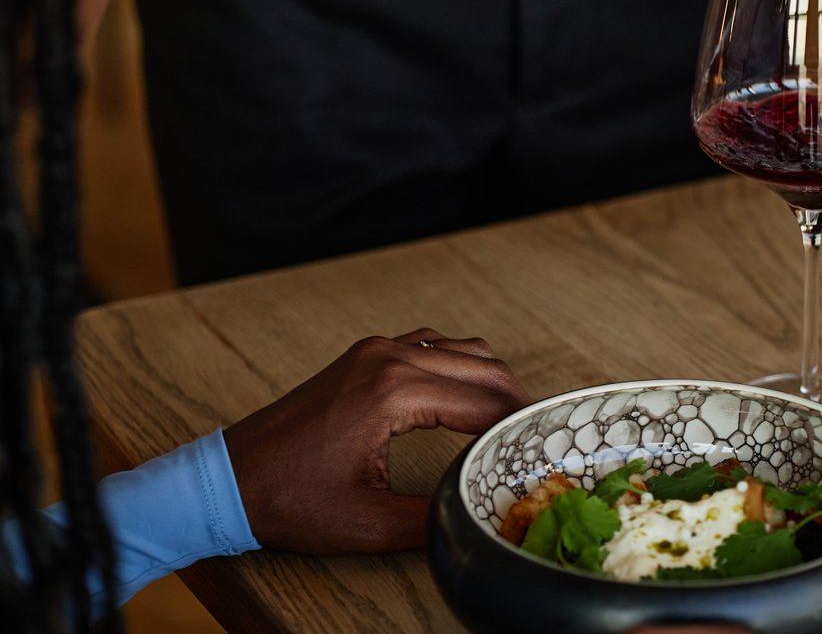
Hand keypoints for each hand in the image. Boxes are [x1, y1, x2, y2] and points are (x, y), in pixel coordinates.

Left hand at [223, 329, 528, 553]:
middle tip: (542, 436)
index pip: (483, 402)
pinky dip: (462, 368)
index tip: (548, 447)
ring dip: (493, 381)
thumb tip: (478, 519)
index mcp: (393, 391)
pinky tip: (470, 399)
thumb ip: (431, 518)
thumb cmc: (287, 499)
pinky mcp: (366, 355)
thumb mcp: (365, 523)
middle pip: (483, 369)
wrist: (226, 480)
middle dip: (517, 402)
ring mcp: (376, 350)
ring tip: (513, 421)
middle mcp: (390, 357)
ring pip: (463, 350)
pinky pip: (433, 347)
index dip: (521, 426)